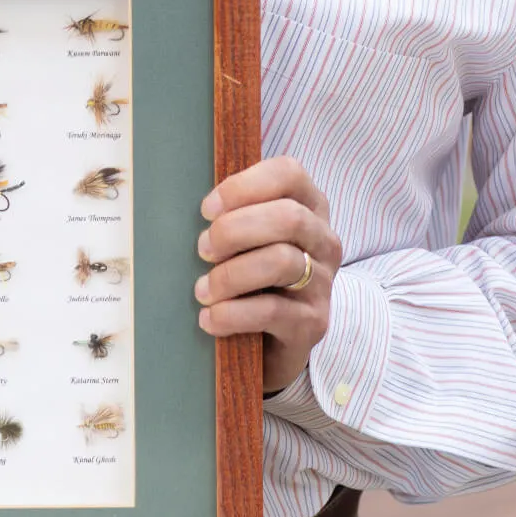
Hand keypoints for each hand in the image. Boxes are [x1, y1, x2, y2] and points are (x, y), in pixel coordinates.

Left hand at [195, 156, 341, 392]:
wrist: (276, 342)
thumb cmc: (254, 280)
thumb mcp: (249, 241)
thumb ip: (234, 216)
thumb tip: (191, 209)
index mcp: (309, 208)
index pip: (289, 174)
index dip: (244, 186)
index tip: (207, 209)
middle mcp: (323, 241)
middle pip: (288, 217)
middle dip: (235, 230)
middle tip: (203, 250)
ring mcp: (323, 283)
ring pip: (281, 261)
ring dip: (230, 275)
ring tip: (203, 290)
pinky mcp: (313, 322)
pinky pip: (271, 311)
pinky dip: (231, 314)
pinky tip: (209, 319)